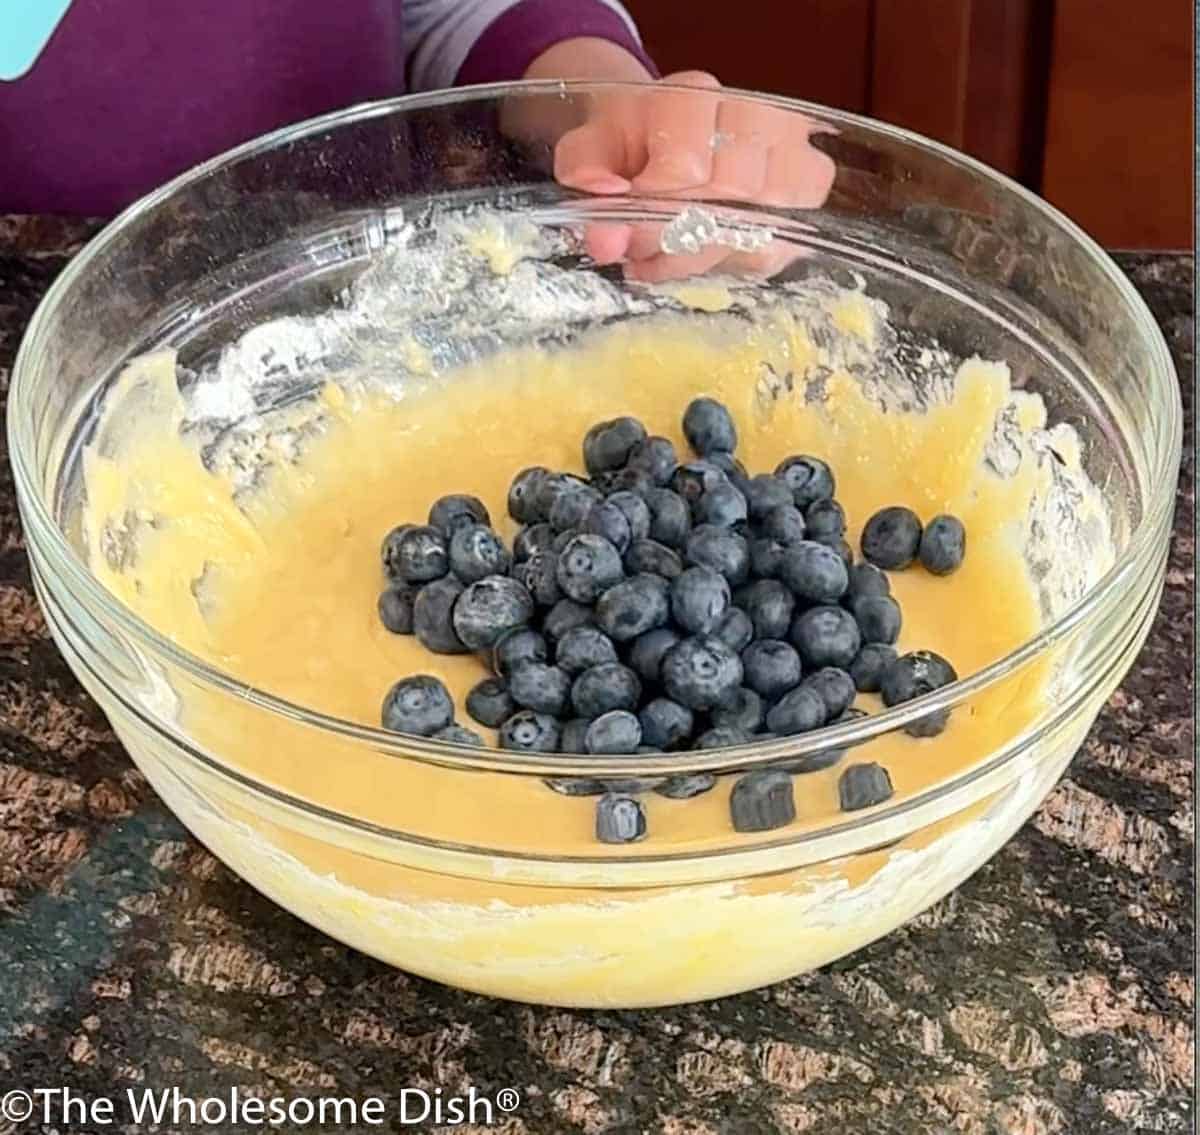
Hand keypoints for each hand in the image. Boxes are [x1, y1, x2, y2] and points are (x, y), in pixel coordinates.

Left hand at [521, 45, 836, 281]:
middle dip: (677, 240)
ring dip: (706, 256)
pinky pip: (781, 244)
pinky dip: (737, 262)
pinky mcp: (806, 189)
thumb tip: (606, 238)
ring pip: (761, 226)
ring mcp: (790, 148)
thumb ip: (586, 179)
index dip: (654, 210)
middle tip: (644, 251)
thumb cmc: (629, 143)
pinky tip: (707, 255)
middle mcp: (752, 113)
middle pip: (729, 198)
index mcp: (691, 96)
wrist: (662, 132)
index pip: (687, 163)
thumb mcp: (591, 149)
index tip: (626, 230)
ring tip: (670, 257)